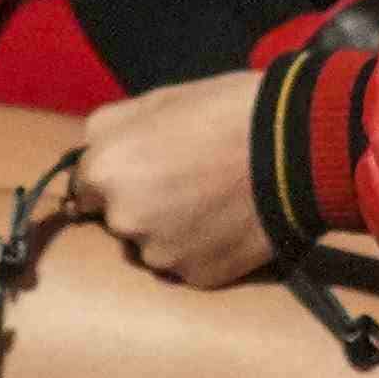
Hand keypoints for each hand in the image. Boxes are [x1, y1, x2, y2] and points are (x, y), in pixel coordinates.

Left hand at [71, 70, 273, 289]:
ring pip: (153, 246)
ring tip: (212, 200)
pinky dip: (202, 248)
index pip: (84, 189)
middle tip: (185, 179)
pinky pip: (188, 264)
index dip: (114, 177)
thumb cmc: (224, 113)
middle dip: (142, 205)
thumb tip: (88, 156)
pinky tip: (226, 221)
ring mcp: (160, 254)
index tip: (142, 169)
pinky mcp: (197, 277)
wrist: (294, 148)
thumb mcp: (154, 100)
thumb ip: (108, 131)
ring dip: (172, 230)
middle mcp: (124, 220)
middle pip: (119, 221)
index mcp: (104, 172)